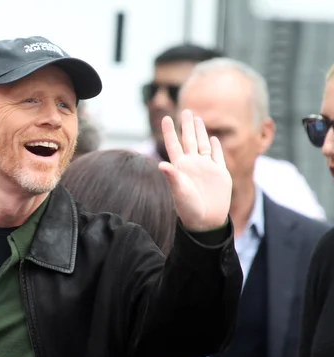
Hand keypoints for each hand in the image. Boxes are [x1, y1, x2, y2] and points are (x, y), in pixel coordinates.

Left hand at [158, 109, 231, 230]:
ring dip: (201, 131)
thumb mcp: (179, 192)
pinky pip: (217, 156)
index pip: (173, 144)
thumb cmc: (189, 209)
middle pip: (189, 140)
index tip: (165, 118)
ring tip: (197, 118)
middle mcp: (192, 165)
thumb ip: (172, 177)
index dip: (169, 131)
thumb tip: (161, 164)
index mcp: (180, 167)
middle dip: (187, 125)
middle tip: (186, 110)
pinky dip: (216, 146)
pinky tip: (213, 138)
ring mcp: (206, 168)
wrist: (206, 221)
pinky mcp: (220, 174)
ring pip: (203, 144)